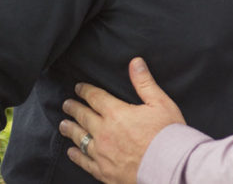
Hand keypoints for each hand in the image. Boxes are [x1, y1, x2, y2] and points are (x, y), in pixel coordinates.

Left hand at [60, 57, 184, 183]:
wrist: (168, 167)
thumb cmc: (168, 135)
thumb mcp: (160, 103)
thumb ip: (144, 82)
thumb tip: (135, 62)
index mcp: (117, 113)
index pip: (95, 98)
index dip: (85, 91)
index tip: (78, 88)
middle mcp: (104, 132)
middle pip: (83, 117)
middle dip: (74, 108)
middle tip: (66, 104)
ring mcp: (102, 153)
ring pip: (80, 138)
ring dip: (70, 129)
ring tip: (63, 125)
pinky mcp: (104, 171)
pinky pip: (84, 161)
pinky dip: (76, 155)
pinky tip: (72, 152)